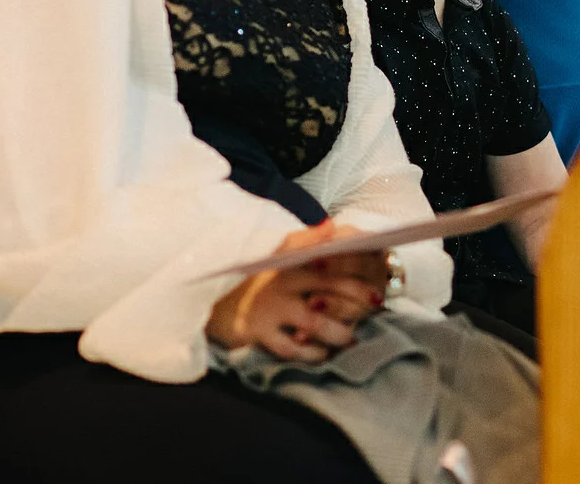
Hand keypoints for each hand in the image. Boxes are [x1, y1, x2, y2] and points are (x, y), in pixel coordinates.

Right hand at [206, 223, 390, 362]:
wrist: (203, 292)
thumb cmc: (248, 275)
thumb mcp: (271, 251)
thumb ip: (304, 240)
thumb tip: (333, 226)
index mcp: (288, 257)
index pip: (329, 252)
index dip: (356, 257)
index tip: (376, 260)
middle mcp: (282, 279)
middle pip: (331, 285)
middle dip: (358, 295)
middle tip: (376, 303)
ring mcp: (270, 305)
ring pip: (316, 320)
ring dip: (339, 331)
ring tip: (350, 337)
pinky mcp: (257, 329)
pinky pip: (292, 346)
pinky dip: (311, 353)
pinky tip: (321, 354)